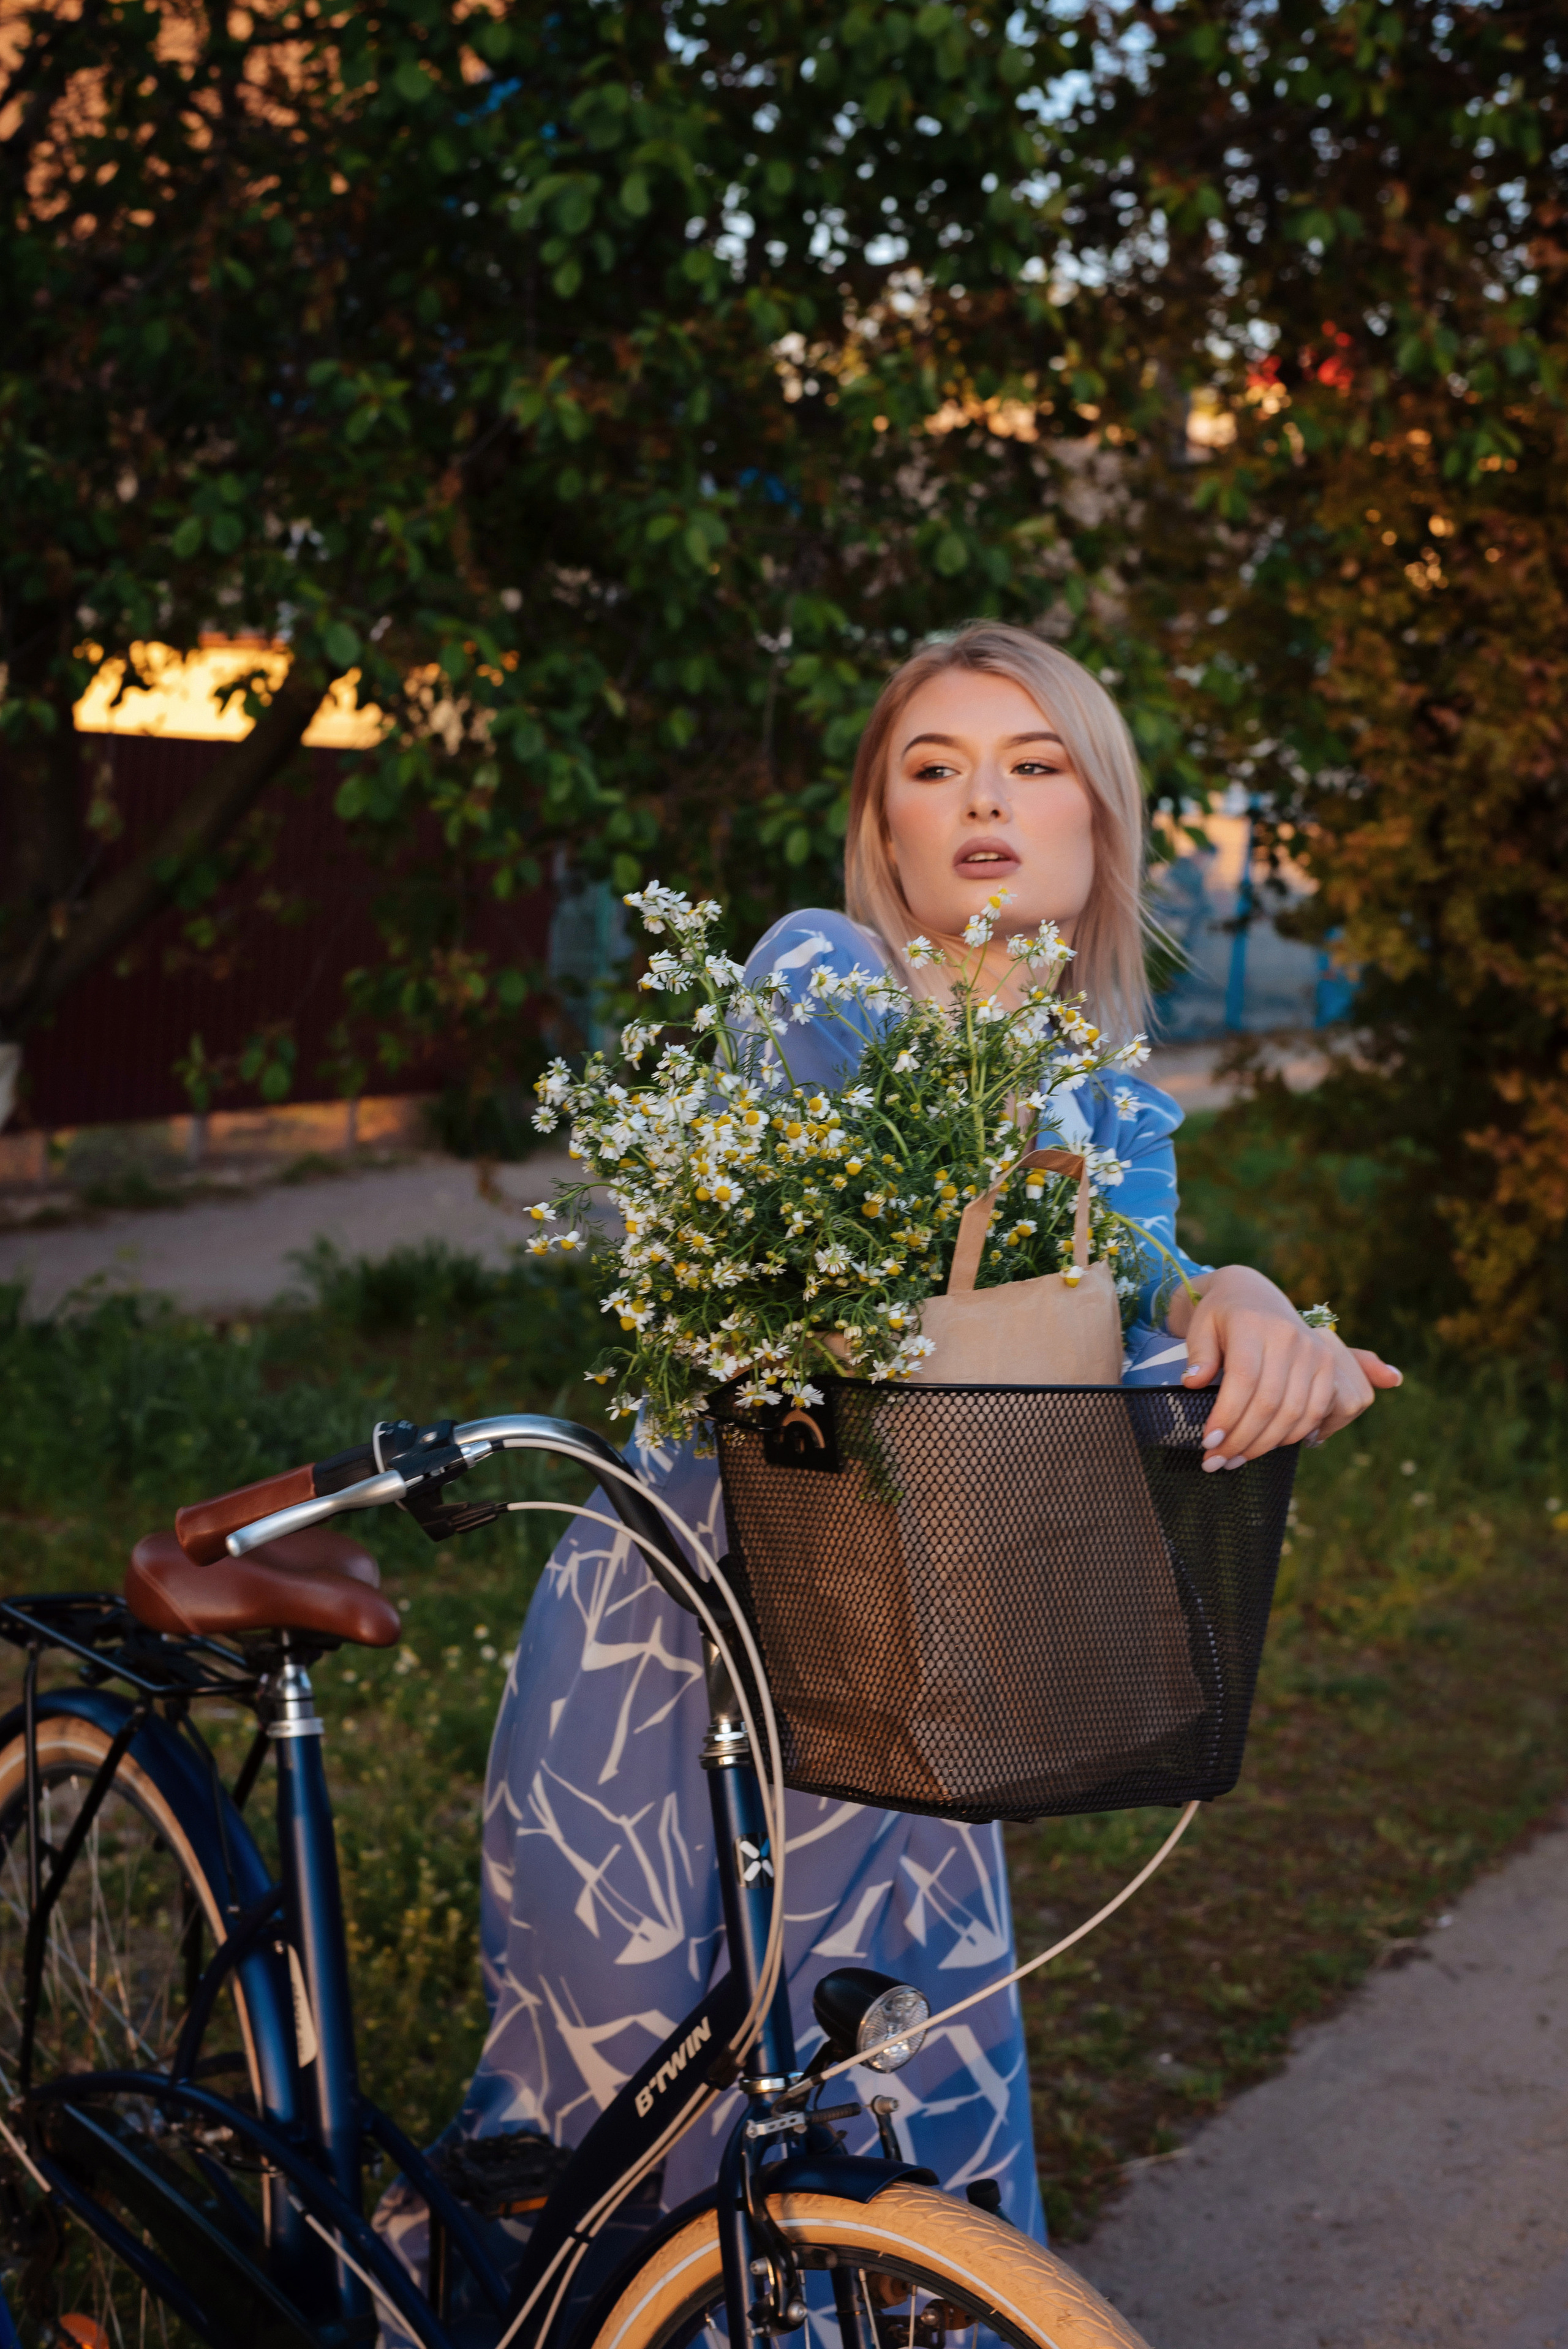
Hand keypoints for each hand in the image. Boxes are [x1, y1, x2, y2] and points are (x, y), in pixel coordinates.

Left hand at [1166, 1265, 1402, 1471]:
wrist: (1254, 1294)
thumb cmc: (1220, 1315)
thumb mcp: (1201, 1326)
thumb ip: (1198, 1354)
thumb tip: (1192, 1382)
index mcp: (1253, 1323)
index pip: (1243, 1378)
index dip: (1227, 1416)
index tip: (1207, 1443)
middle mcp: (1289, 1337)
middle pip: (1269, 1402)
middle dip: (1241, 1439)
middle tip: (1215, 1462)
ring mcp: (1313, 1352)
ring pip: (1293, 1412)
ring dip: (1264, 1445)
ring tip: (1234, 1460)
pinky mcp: (1325, 1366)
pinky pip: (1313, 1411)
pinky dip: (1290, 1436)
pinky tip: (1264, 1447)